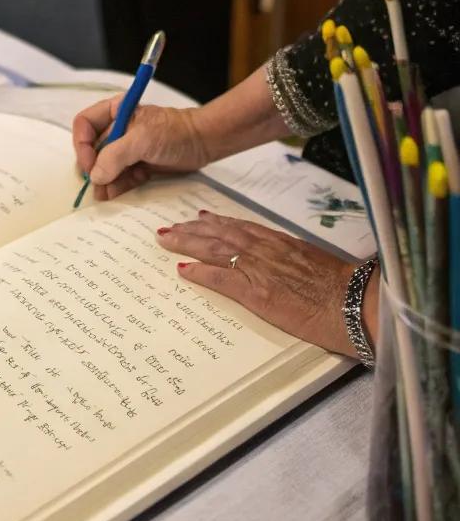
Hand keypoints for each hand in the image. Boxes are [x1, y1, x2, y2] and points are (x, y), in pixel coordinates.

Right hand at [73, 99, 210, 197]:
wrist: (204, 143)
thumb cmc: (175, 132)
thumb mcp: (142, 140)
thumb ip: (115, 156)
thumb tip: (95, 176)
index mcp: (115, 111)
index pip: (84, 124)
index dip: (81, 144)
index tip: (89, 164)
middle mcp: (118, 128)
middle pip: (92, 149)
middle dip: (93, 168)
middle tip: (95, 185)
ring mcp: (127, 148)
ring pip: (105, 166)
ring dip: (103, 181)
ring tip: (104, 196)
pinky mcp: (138, 164)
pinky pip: (120, 177)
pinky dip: (116, 187)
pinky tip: (114, 195)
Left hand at [155, 211, 376, 356]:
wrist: (352, 303)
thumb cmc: (342, 288)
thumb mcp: (314, 263)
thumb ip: (293, 258)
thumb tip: (284, 263)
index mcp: (280, 242)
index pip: (241, 226)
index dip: (217, 222)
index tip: (200, 217)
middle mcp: (265, 249)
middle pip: (220, 233)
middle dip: (192, 230)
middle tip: (170, 228)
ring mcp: (259, 268)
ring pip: (214, 249)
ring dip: (187, 243)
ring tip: (167, 240)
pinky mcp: (256, 291)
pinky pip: (220, 278)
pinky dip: (200, 272)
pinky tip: (183, 269)